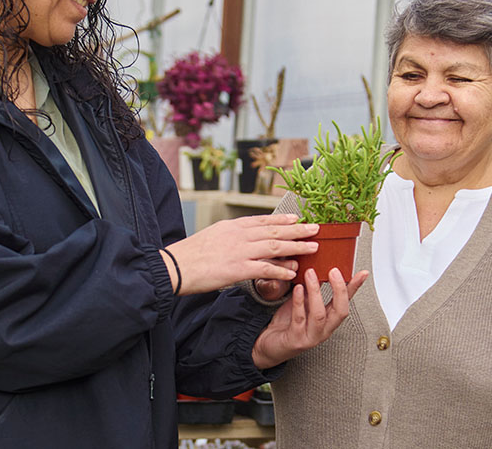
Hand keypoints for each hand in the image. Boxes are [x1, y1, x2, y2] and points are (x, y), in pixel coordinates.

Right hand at [162, 214, 318, 294]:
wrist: (175, 267)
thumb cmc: (190, 254)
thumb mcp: (212, 236)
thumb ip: (230, 235)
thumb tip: (242, 237)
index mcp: (232, 226)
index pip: (263, 221)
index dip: (283, 220)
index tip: (298, 218)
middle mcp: (239, 235)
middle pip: (274, 231)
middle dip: (298, 230)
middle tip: (316, 229)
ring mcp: (240, 251)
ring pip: (275, 247)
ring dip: (296, 247)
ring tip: (313, 248)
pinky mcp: (238, 269)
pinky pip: (265, 269)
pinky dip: (281, 270)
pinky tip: (292, 272)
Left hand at [250, 267, 367, 369]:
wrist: (270, 343)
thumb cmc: (288, 323)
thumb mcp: (304, 303)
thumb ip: (313, 290)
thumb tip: (318, 268)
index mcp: (328, 320)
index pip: (346, 302)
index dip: (355, 288)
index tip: (362, 273)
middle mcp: (324, 329)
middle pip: (340, 311)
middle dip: (339, 290)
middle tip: (334, 271)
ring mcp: (311, 336)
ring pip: (319, 315)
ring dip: (316, 292)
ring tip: (310, 274)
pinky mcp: (296, 340)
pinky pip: (299, 319)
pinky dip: (299, 302)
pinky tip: (297, 288)